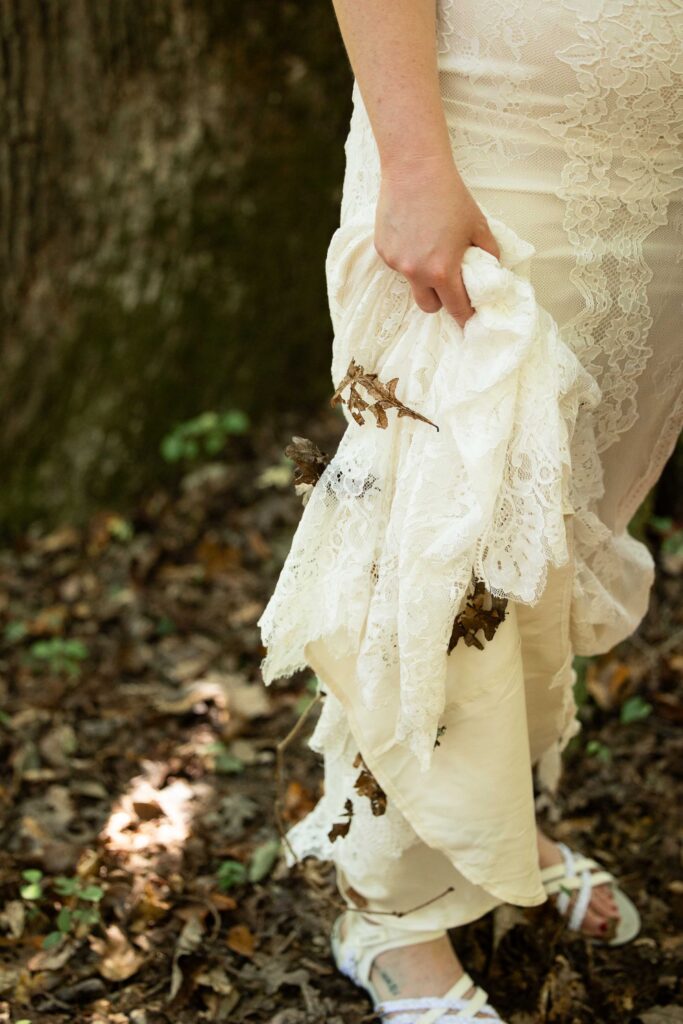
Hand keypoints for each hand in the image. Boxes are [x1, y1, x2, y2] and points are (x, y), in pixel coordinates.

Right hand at [374, 153, 500, 326]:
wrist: (414, 169)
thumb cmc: (450, 196)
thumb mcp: (478, 224)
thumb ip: (489, 252)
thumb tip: (493, 269)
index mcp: (442, 271)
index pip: (456, 308)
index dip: (466, 315)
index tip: (470, 317)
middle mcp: (416, 273)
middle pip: (429, 307)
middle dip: (441, 302)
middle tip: (450, 284)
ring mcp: (396, 263)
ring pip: (412, 284)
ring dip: (423, 278)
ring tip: (431, 249)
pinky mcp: (383, 251)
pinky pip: (399, 265)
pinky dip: (408, 258)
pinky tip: (414, 234)